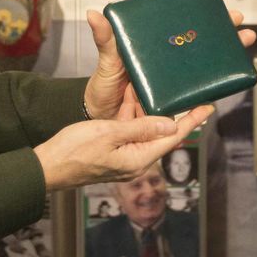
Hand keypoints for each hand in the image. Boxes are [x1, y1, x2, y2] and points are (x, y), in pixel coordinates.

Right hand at [34, 107, 212, 191]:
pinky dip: (132, 115)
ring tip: (157, 89)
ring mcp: (125, 158)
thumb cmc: (74, 151)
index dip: (192, 120)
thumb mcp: (109, 133)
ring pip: (145, 130)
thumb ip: (141, 128)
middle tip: (190, 94)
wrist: (47, 167)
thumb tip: (171, 124)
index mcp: (140, 158)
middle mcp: (136, 161)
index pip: (173, 136)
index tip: (208, 106)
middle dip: (174, 113)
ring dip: (149, 111)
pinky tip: (131, 99)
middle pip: (163, 134)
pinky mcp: (113, 153)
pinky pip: (130, 132)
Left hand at [82, 9, 256, 119]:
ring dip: (228, 47)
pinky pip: (201, 85)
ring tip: (245, 38)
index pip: (175, 13)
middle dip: (221, 23)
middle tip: (236, 17)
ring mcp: (173, 73)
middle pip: (198, 33)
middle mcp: (166, 53)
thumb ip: (105, 40)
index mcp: (151, 40)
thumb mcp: (105, 60)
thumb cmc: (103, 85)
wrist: (104, 117)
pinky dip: (219, 79)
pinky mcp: (178, 94)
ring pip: (205, 57)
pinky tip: (232, 74)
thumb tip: (94, 14)